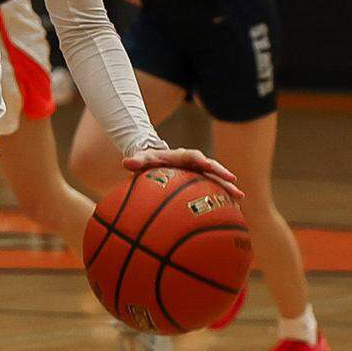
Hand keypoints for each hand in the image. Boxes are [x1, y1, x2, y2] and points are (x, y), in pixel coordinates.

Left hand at [124, 146, 243, 199]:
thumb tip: (127, 162)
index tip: (209, 165)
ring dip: (226, 187)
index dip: (202, 160)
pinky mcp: (199, 181)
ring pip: (215, 179)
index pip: (193, 156)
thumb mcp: (140, 159)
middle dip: (222, 175)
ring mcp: (197, 172)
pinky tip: (231, 210)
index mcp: (180, 156)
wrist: (152, 160)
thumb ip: (136, 160)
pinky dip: (220, 197)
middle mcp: (193, 163)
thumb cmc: (146, 160)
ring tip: (240, 200)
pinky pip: (211, 188)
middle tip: (235, 185)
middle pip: (210, 167)